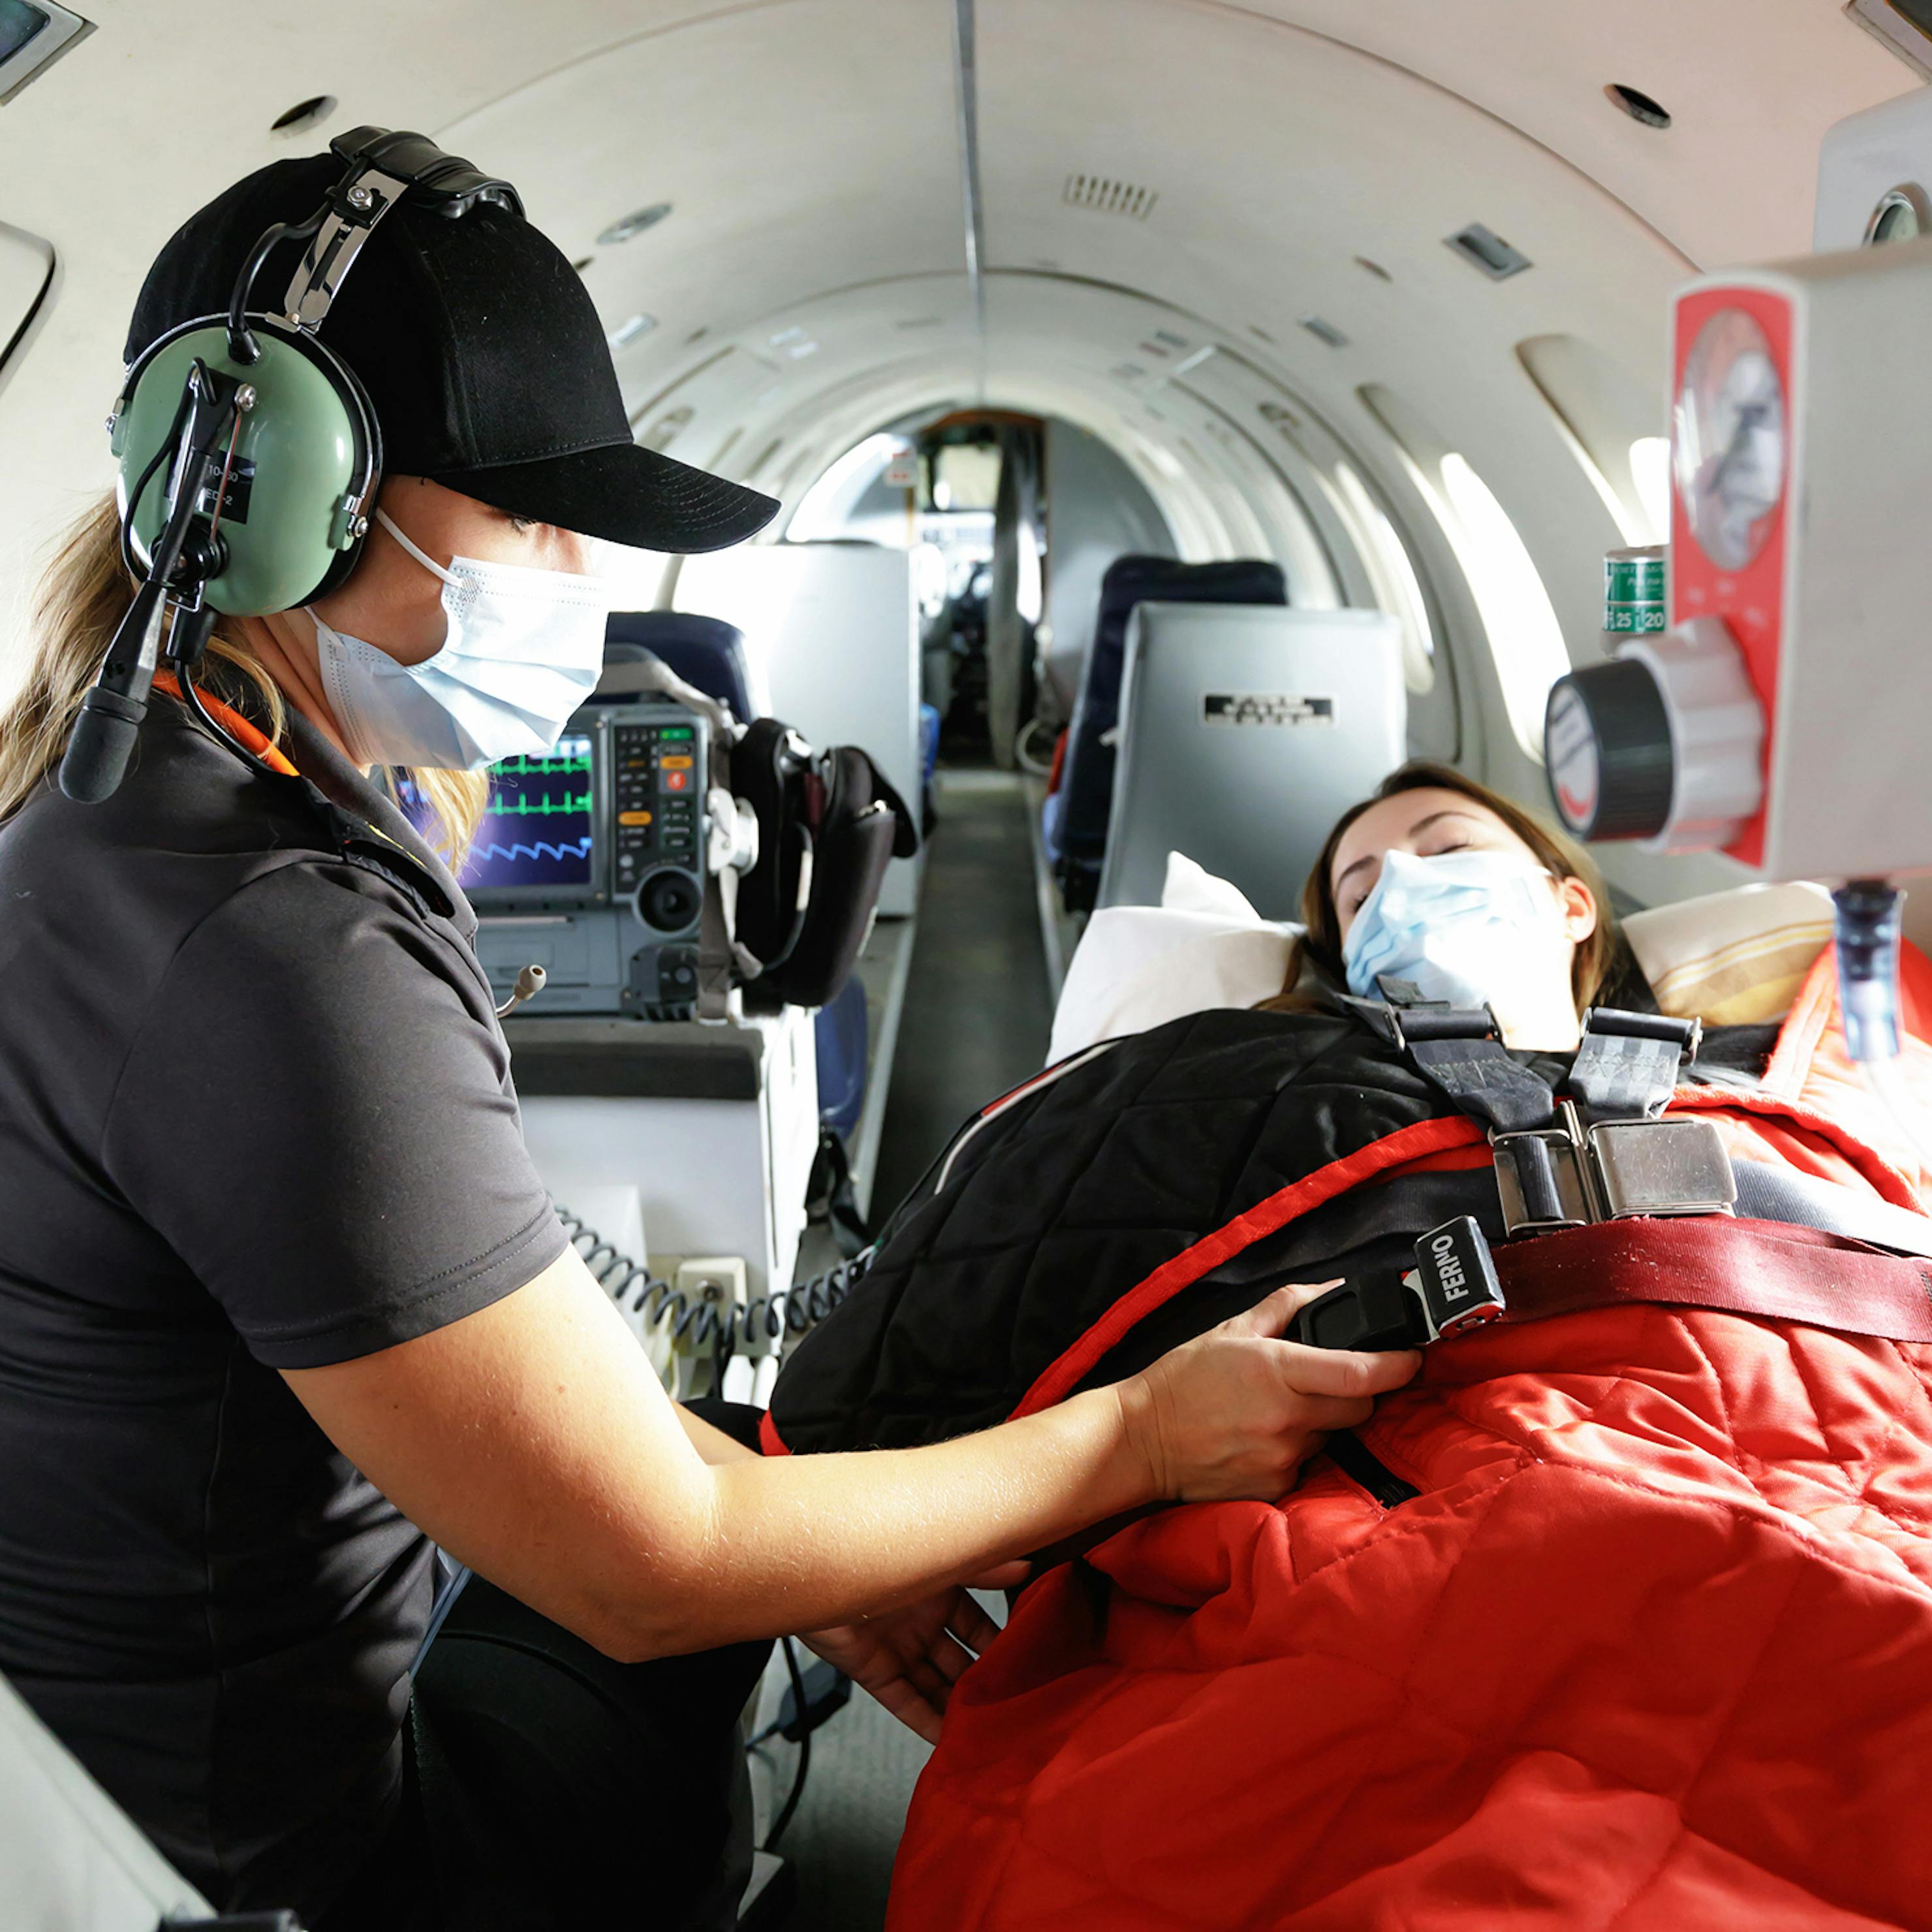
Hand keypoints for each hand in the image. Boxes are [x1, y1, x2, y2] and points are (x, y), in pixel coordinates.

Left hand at [800, 1564, 1025, 1744]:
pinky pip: (905, 1703)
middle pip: (959, 1661)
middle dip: (983, 1683)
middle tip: (1013, 1705)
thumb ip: (983, 1569)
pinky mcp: (875, 1672)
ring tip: (989, 1731)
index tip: (1027, 1663)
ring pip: (935, 1686)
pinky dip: (925, 1722)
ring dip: (958, 1708)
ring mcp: (898, 1650)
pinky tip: (947, 1741)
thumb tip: (1026, 1568)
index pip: (978, 1626)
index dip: (999, 1644)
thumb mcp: (942, 1557)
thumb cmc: (881, 1545)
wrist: (821, 1558)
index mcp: (939, 1593)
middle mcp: (921, 1624)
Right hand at [1117, 1283, 1420, 1503]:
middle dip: (1360, 1390)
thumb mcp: (1232, 1328)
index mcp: (1277, 1370)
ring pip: (1334, 1435)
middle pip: (1360, 1406)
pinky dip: (1298, 1450)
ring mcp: (1283, 1457)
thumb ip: (1288, 1304)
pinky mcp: (1275, 1487)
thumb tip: (1336, 1288)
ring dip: (1323, 1420)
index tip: (1413, 1356)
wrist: (1141, 1440)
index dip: (1397, 1364)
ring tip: (1281, 1409)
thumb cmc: (1183, 1379)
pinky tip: (1264, 1438)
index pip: (1358, 1372)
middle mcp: (1286, 1417)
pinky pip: (1308, 1465)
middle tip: (1333, 1378)